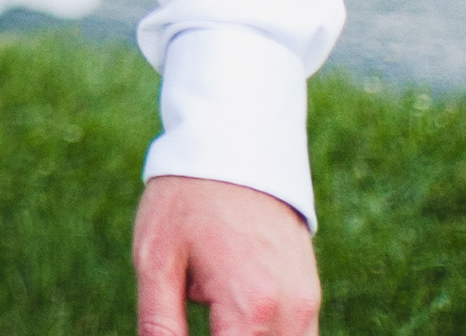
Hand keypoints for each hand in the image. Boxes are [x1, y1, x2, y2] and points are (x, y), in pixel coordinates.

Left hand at [133, 177, 315, 334]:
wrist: (234, 148)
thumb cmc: (185, 201)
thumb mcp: (155, 258)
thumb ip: (159, 322)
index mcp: (249, 307)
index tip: (176, 329)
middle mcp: (290, 312)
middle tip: (197, 303)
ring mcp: (307, 305)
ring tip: (213, 305)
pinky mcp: (310, 296)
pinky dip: (265, 335)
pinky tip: (231, 311)